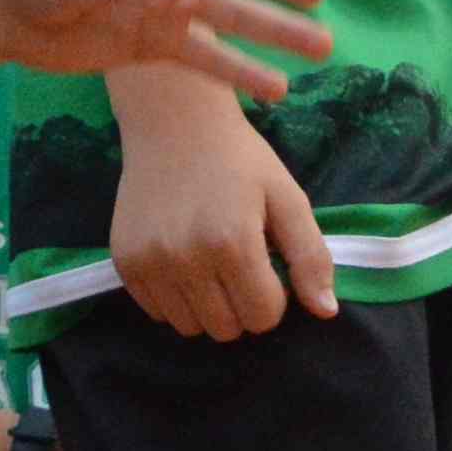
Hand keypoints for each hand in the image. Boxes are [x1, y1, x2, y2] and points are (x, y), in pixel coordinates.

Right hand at [109, 104, 337, 339]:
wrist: (173, 121)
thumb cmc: (239, 158)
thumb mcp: (287, 197)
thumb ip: (310, 256)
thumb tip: (326, 311)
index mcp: (232, 243)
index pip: (263, 317)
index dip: (274, 297)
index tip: (267, 265)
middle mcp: (186, 259)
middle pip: (227, 328)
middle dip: (243, 305)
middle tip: (240, 263)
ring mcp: (150, 263)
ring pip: (191, 327)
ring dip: (209, 307)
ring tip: (212, 264)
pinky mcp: (125, 263)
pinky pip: (158, 313)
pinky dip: (177, 299)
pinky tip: (184, 261)